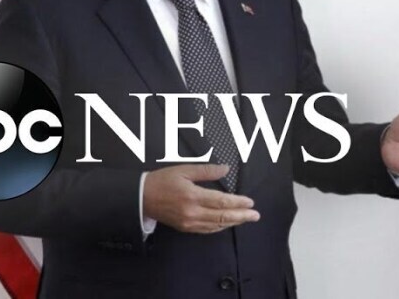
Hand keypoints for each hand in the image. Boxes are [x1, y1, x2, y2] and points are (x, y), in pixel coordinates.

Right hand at [142, 164, 259, 233]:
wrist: (141, 198)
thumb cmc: (162, 181)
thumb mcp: (184, 170)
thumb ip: (207, 171)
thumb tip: (226, 169)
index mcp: (193, 196)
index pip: (222, 202)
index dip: (238, 203)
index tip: (250, 202)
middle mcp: (192, 212)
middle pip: (222, 216)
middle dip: (241, 216)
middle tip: (256, 215)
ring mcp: (189, 222)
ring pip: (216, 225)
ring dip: (233, 222)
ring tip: (246, 219)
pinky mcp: (185, 228)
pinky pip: (207, 229)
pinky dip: (219, 226)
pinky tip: (227, 223)